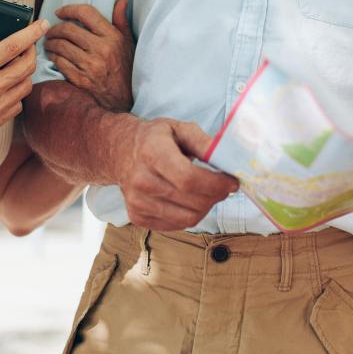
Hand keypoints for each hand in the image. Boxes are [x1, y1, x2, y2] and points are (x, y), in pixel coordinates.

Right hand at [0, 19, 47, 150]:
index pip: (13, 46)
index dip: (31, 33)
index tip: (41, 25)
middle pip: (28, 66)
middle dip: (32, 51)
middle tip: (28, 45)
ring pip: (27, 86)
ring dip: (26, 73)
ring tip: (18, 66)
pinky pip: (18, 105)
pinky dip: (18, 94)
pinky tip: (9, 88)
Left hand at [46, 0, 134, 111]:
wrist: (125, 99)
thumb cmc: (126, 68)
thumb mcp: (128, 42)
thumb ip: (122, 20)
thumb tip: (122, 0)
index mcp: (112, 37)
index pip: (86, 13)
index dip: (69, 9)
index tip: (60, 12)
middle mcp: (101, 49)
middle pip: (68, 29)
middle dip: (55, 28)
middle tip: (51, 30)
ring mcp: (90, 65)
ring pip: (61, 46)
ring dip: (50, 42)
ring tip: (49, 42)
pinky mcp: (81, 79)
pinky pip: (60, 62)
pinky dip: (53, 57)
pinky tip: (53, 55)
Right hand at [113, 118, 237, 231]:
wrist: (120, 152)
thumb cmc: (154, 139)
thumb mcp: (179, 128)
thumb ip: (203, 142)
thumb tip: (226, 159)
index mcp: (152, 153)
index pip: (189, 179)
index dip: (216, 184)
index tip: (232, 182)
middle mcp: (141, 180)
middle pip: (192, 202)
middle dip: (216, 196)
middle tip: (224, 186)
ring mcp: (137, 202)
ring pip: (188, 218)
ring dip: (206, 207)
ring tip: (208, 193)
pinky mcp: (137, 217)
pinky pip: (176, 225)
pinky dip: (190, 215)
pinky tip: (190, 200)